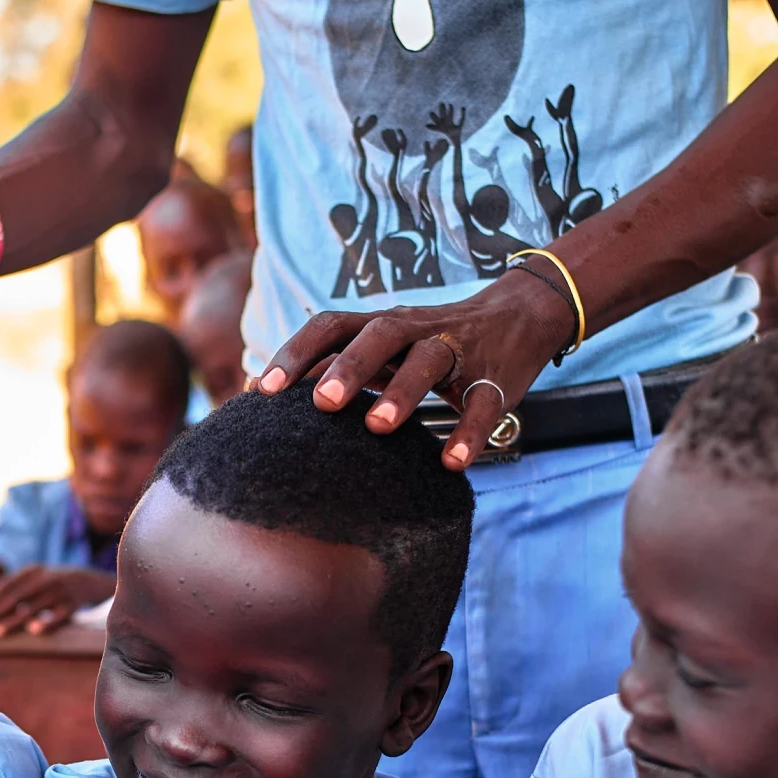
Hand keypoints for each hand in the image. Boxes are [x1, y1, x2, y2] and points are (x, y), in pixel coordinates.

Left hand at [0, 565, 113, 634]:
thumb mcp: (33, 578)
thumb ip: (12, 589)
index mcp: (33, 571)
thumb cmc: (49, 584)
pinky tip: (33, 631)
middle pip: (18, 595)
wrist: (86, 580)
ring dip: (14, 620)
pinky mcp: (73, 605)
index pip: (9, 583)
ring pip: (34, 607)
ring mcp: (60, 592)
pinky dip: (46, 623)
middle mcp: (46, 579)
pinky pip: (58, 615)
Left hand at [254, 267, 580, 468]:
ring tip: (378, 426)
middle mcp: (415, 330)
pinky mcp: (495, 378)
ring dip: (402, 392)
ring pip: (428, 360)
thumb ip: (332, 365)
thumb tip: (259, 393)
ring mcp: (457, 350)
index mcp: (380, 324)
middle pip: (379, 335)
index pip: (331, 326)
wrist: (519, 315)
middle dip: (349, 367)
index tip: (262, 391)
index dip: (295, 353)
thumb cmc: (429, 342)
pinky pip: (482, 403)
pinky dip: (469, 432)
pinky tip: (453, 462)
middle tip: (322, 403)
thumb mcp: (383, 347)